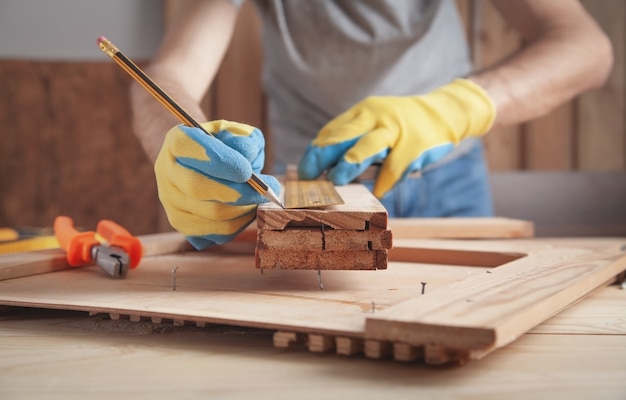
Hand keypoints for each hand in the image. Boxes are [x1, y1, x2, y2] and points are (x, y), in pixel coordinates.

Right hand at [154, 120, 280, 249]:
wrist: (205, 162)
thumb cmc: (224, 144)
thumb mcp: (236, 132)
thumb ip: (244, 139)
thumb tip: (248, 158)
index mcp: (176, 141)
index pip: (186, 147)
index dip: (218, 160)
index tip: (247, 170)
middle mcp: (166, 171)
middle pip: (196, 187)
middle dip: (237, 192)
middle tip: (265, 191)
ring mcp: (171, 200)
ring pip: (209, 213)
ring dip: (243, 209)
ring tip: (260, 199)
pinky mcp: (183, 223)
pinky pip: (214, 232)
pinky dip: (239, 224)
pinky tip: (248, 210)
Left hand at [298, 79, 495, 197]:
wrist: (443, 112)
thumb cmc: (401, 123)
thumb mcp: (375, 121)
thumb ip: (353, 138)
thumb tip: (323, 165)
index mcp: (363, 112)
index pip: (333, 132)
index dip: (315, 153)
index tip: (304, 172)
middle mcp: (377, 117)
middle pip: (344, 136)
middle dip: (324, 156)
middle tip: (309, 177)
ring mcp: (396, 130)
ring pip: (367, 147)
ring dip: (349, 165)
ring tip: (336, 181)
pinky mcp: (415, 145)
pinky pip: (395, 166)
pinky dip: (385, 181)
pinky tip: (378, 191)